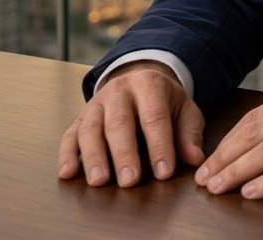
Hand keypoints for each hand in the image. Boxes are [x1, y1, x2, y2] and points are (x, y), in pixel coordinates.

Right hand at [58, 61, 204, 186]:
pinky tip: (68, 173)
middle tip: (130, 181)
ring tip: (100, 181)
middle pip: (120, 122)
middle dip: (125, 153)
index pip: (155, 116)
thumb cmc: (164, 102)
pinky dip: (67, 154)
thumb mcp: (184, 109)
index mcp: (150, 85)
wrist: (139, 80)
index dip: (160, 145)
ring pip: (91, 129)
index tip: (164, 173)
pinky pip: (69, 135)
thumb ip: (189, 133)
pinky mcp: (79, 117)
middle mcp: (120, 90)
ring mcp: (96, 103)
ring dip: (94, 156)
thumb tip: (195, 158)